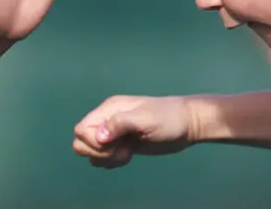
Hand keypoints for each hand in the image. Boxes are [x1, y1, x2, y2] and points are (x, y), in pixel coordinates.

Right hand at [72, 95, 196, 168]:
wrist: (189, 124)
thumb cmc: (169, 119)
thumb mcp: (145, 119)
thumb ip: (120, 124)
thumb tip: (98, 136)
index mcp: (108, 110)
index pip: (81, 129)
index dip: (92, 142)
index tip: (116, 143)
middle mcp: (106, 120)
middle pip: (81, 141)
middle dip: (98, 152)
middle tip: (122, 150)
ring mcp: (113, 133)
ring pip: (90, 151)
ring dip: (105, 158)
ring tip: (126, 154)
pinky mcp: (120, 144)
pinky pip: (103, 157)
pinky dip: (111, 161)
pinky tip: (128, 156)